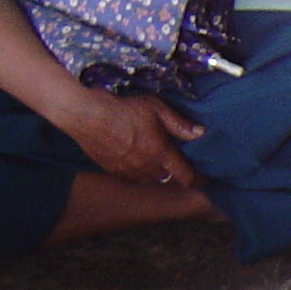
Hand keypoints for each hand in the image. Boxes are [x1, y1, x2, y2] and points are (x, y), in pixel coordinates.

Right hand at [57, 87, 202, 187]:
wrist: (85, 115)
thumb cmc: (122, 109)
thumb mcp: (155, 109)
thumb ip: (179, 124)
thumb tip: (201, 133)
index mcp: (160, 153)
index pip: (186, 176)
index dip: (199, 180)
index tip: (205, 180)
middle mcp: (146, 167)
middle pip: (169, 180)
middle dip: (177, 175)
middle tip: (181, 165)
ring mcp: (128, 171)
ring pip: (150, 180)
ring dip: (157, 174)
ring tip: (159, 162)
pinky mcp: (112, 170)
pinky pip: (132, 177)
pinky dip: (139, 173)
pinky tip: (138, 160)